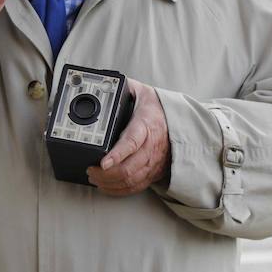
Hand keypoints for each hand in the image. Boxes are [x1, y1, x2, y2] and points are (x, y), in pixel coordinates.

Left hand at [87, 80, 169, 196]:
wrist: (181, 122)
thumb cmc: (156, 107)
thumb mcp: (141, 91)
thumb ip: (124, 87)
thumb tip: (104, 81)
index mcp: (147, 124)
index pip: (132, 142)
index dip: (118, 154)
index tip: (103, 162)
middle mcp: (152, 146)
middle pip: (130, 168)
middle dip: (106, 173)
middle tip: (90, 169)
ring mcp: (153, 162)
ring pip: (131, 180)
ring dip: (110, 183)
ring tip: (93, 177)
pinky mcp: (153, 172)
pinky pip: (136, 187)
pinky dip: (119, 190)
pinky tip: (106, 187)